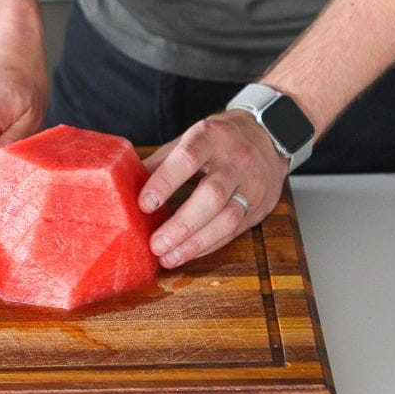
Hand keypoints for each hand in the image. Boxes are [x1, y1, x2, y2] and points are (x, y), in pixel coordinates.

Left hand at [139, 111, 288, 267]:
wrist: (270, 136)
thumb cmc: (220, 138)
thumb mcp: (191, 138)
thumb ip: (162, 161)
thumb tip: (124, 182)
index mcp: (211, 137)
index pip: (188, 158)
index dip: (165, 182)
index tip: (144, 204)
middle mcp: (235, 160)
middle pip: (212, 195)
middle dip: (182, 224)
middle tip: (156, 244)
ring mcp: (252, 184)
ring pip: (227, 218)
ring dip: (195, 242)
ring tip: (168, 257)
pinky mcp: (260, 206)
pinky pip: (234, 231)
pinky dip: (208, 246)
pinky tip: (187, 254)